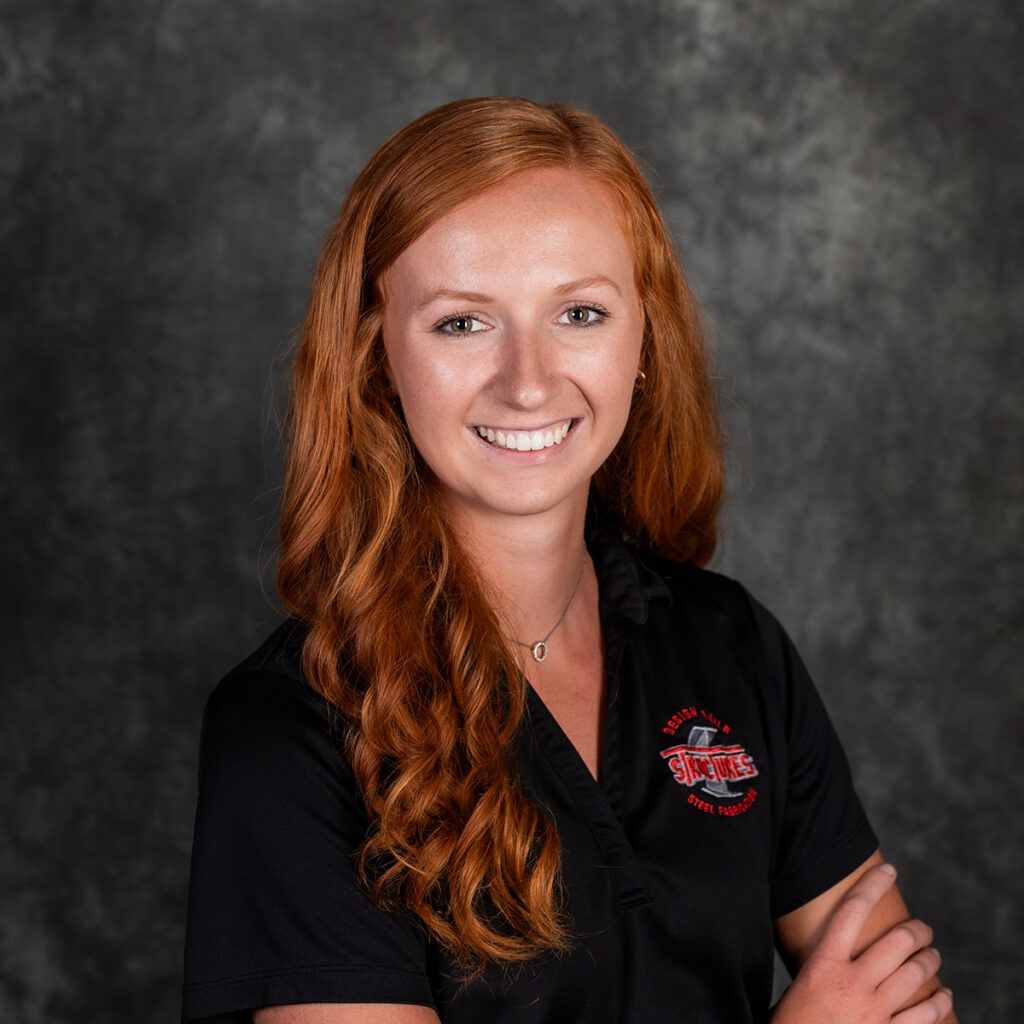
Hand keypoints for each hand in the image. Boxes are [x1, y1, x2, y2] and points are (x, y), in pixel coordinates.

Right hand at [771, 863, 953, 1023]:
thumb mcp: (795, 987)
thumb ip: (816, 966)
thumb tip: (828, 945)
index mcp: (823, 965)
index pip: (852, 911)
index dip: (872, 885)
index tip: (888, 870)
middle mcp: (852, 983)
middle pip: (895, 941)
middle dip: (916, 929)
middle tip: (922, 927)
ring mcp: (873, 1012)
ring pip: (915, 974)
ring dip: (929, 959)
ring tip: (932, 953)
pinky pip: (925, 1015)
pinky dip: (939, 1002)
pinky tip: (944, 996)